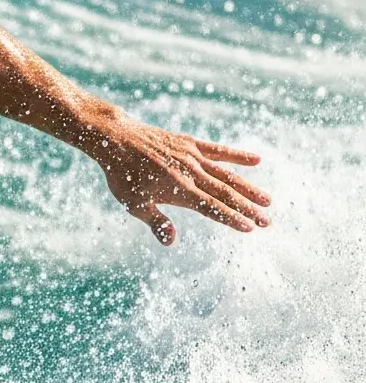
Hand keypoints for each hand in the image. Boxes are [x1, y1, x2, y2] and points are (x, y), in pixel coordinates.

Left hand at [86, 114, 270, 244]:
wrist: (116, 140)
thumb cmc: (122, 176)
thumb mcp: (134, 204)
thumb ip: (156, 222)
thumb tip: (171, 242)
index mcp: (178, 190)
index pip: (211, 207)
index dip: (231, 218)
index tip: (249, 228)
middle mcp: (190, 172)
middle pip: (225, 193)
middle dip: (247, 208)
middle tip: (267, 221)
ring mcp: (192, 156)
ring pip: (226, 174)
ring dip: (248, 188)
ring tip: (267, 200)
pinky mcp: (190, 144)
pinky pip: (218, 150)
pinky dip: (237, 155)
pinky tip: (257, 160)